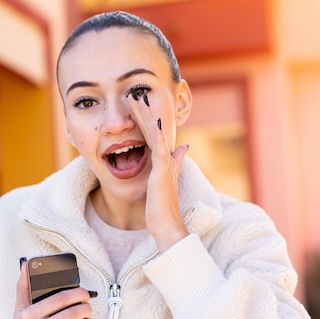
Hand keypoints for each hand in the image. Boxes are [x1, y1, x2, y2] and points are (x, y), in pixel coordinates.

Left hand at [128, 92, 188, 251]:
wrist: (167, 225)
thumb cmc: (163, 207)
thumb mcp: (166, 180)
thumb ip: (175, 162)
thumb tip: (184, 146)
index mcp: (162, 160)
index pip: (151, 134)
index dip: (144, 118)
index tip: (137, 103)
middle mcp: (165, 159)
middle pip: (153, 130)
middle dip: (143, 112)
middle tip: (135, 94)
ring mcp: (164, 164)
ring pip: (155, 135)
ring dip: (147, 116)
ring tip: (137, 100)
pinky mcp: (162, 172)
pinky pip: (159, 150)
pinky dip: (156, 136)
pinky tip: (153, 122)